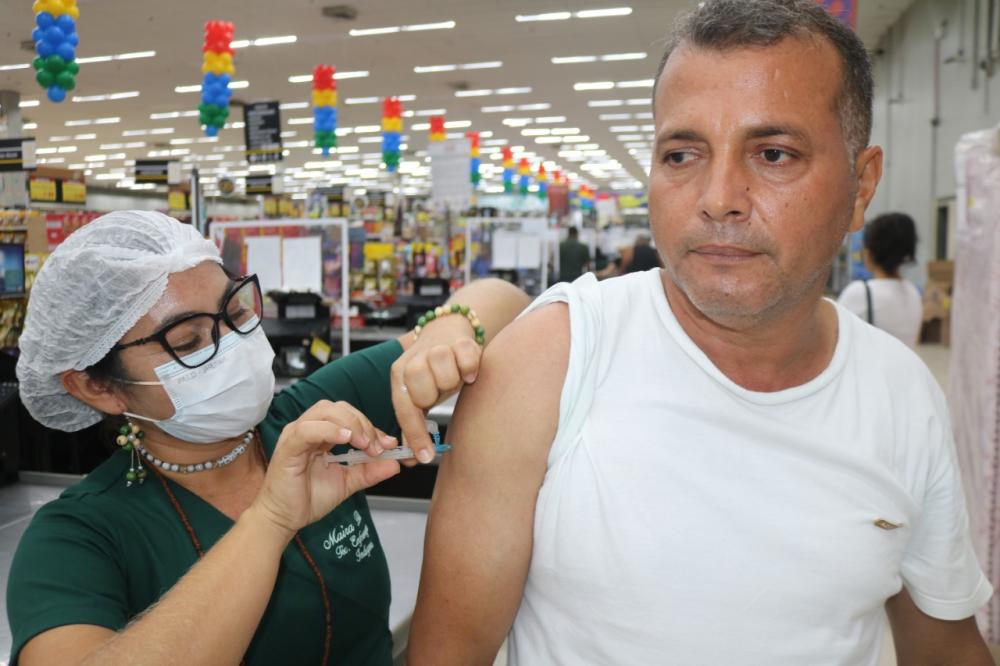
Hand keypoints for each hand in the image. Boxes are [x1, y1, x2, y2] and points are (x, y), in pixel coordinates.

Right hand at [250, 400, 399, 537]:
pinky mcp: (288, 446)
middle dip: (364, 423)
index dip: (372, 427)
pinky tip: (346, 439)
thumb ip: (369, 471)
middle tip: (378, 446)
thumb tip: (396, 464)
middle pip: (339, 408)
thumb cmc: (307, 499)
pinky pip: (308, 429)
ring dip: (351, 424)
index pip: (349, 417)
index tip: (390, 444)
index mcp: (321, 434)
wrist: (283, 519)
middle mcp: (308, 429)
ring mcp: (296, 435)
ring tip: (365, 444)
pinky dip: (329, 430)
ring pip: (325, 412)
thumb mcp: (347, 483)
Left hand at [391, 314, 481, 463]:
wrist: (446, 330)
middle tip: (440, 390)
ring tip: (454, 377)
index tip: (425, 457)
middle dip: (434, 397)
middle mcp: (413, 360)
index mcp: (399, 375)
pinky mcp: (459, 341)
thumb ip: (413, 425)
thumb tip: (410, 459)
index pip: (404, 410)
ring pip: (444, 373)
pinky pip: (467, 359)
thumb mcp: (418, 396)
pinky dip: (471, 369)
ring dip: (453, 381)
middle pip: (423, 392)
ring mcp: (435, 347)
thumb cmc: (432, 370)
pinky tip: (468, 370)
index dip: (415, 436)